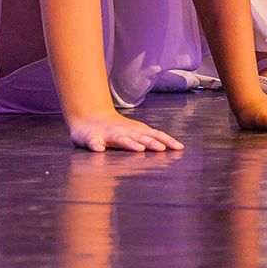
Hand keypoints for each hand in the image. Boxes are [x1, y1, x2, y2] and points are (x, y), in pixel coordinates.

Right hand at [67, 113, 182, 152]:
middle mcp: (123, 131)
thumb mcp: (132, 133)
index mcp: (134, 131)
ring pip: (119, 139)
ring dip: (129, 143)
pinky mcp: (91, 138)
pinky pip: (93, 142)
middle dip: (151, 142)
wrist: (87, 118)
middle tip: (162, 149)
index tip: (179, 148)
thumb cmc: (113, 129)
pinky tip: (99, 149)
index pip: (153, 135)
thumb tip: (167, 146)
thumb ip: (147, 138)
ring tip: (138, 149)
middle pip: (139, 137)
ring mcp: (106, 135)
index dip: (166, 140)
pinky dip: (96, 145)